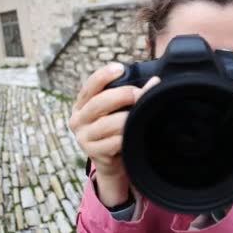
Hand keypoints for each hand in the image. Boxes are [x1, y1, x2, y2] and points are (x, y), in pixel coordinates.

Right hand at [69, 63, 159, 205]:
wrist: (112, 164)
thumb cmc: (116, 130)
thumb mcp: (113, 112)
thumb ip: (124, 96)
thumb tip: (154, 82)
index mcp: (81, 105)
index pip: (89, 86)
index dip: (104, 75)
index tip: (120, 68)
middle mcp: (78, 120)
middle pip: (99, 102)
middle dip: (123, 95)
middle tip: (139, 93)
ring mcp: (84, 138)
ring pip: (109, 123)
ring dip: (128, 117)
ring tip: (141, 113)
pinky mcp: (94, 153)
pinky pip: (115, 142)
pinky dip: (127, 135)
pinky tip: (136, 132)